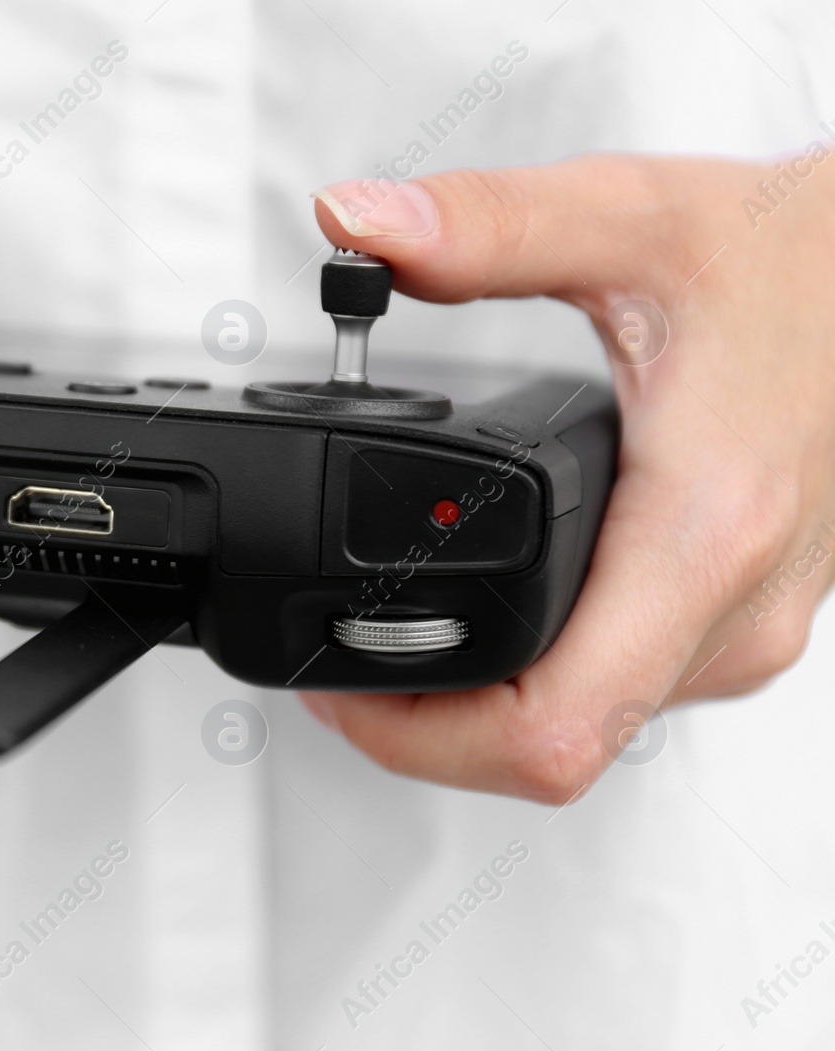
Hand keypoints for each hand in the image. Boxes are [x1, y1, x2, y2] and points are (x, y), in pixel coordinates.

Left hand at [304, 153, 834, 802]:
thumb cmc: (802, 260)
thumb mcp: (632, 218)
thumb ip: (487, 226)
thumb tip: (359, 223)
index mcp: (701, 536)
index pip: (549, 732)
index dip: (418, 739)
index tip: (340, 691)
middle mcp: (733, 612)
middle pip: (551, 754)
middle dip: (424, 732)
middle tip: (341, 673)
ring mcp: (745, 630)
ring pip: (588, 734)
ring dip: (477, 717)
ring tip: (395, 645)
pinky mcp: (743, 622)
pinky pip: (621, 694)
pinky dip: (535, 681)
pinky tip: (487, 623)